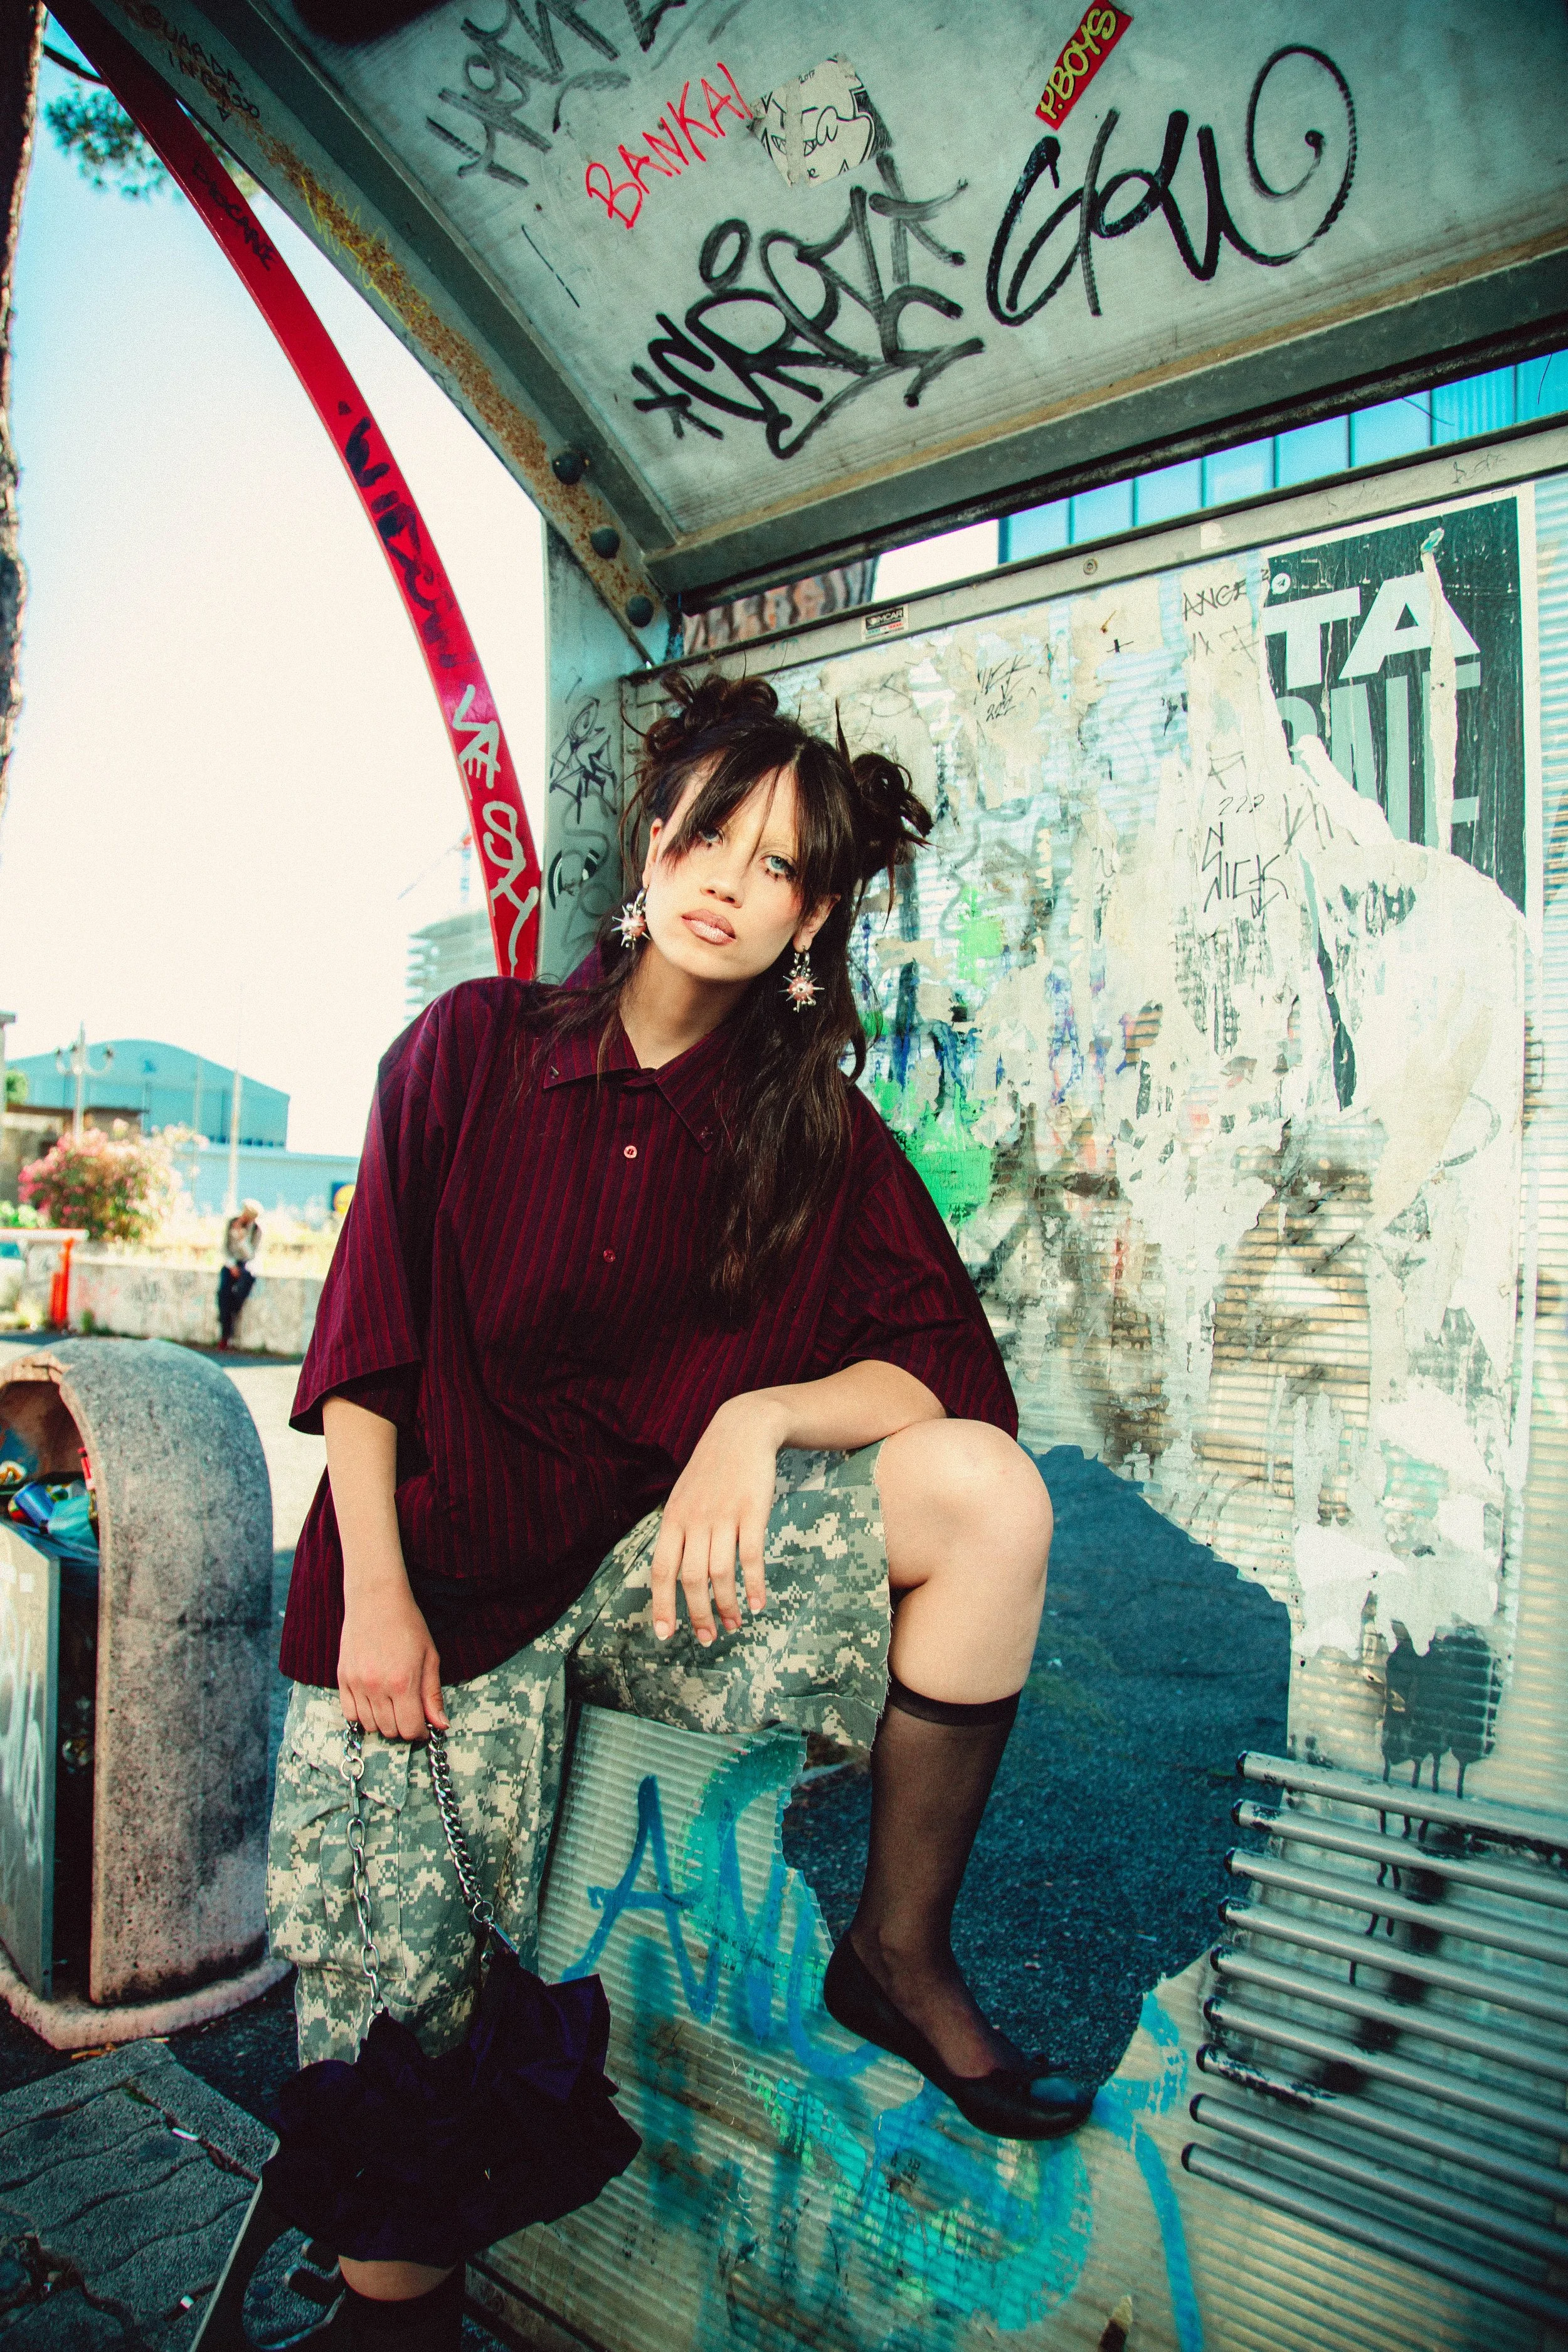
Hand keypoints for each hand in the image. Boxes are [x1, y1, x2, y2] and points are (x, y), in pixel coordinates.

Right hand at [338, 1572, 446, 1739]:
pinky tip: (374, 1702)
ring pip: (369, 1725)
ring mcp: (357, 1683)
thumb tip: (440, 1724)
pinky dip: (363, 1715)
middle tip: (410, 1712)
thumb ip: (433, 1694)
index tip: (424, 1725)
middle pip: (390, 1730)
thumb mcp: (430, 1657)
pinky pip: (349, 1713)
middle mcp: (377, 1686)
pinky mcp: (342, 1678)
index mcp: (403, 1682)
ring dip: (383, 1722)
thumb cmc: (407, 1625)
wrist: (376, 1599)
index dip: (421, 1732)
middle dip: (403, 1727)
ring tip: (393, 1705)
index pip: (410, 1729)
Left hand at [650, 1395, 785, 1644]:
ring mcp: (723, 1515)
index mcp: (672, 1519)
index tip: (665, 1634)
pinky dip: (754, 1585)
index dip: (662, 1605)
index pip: (661, 1570)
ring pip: (720, 1573)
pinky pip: (751, 1557)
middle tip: (708, 1638)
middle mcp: (694, 1520)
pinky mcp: (751, 1511)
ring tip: (735, 1625)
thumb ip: (678, 1532)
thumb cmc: (712, 1470)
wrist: (742, 1429)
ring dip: (727, 1606)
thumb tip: (673, 1575)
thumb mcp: (684, 1496)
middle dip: (698, 1615)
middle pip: (691, 1579)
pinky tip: (759, 1604)